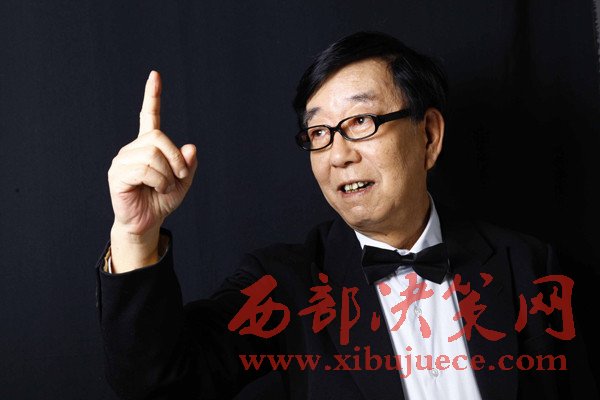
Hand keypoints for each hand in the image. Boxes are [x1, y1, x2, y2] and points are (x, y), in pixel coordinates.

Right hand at [107, 71, 196, 271]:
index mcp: (148, 146)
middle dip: (176, 158)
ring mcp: (123, 160)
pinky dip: (159, 181)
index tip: (155, 75)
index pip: (149, 116)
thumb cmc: (162, 201)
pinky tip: (155, 189)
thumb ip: (188, 165)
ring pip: (153, 155)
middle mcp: (133, 149)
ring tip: (164, 187)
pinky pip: (144, 170)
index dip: (152, 96)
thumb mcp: (183, 182)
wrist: (146, 223)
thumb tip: (191, 147)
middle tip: (180, 175)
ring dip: (167, 174)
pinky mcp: (117, 174)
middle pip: (159, 138)